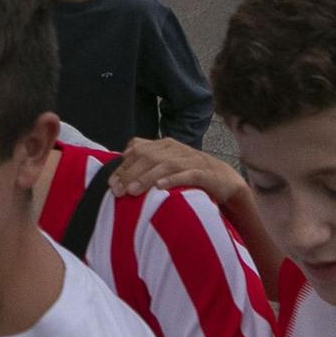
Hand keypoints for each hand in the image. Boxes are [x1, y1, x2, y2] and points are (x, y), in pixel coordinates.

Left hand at [109, 138, 243, 203]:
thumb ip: (145, 163)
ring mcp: (191, 159)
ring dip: (147, 178)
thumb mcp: (166, 166)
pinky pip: (188, 174)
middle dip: (131, 173)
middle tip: (118, 190)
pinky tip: (160, 188)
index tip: (111, 184)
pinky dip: (173, 180)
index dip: (123, 166)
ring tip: (133, 191)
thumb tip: (119, 170)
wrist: (224, 181)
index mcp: (165, 145)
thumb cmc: (189, 175)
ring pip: (165, 165)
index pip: (138, 150)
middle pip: (149, 156)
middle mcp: (176, 149)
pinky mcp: (205, 173)